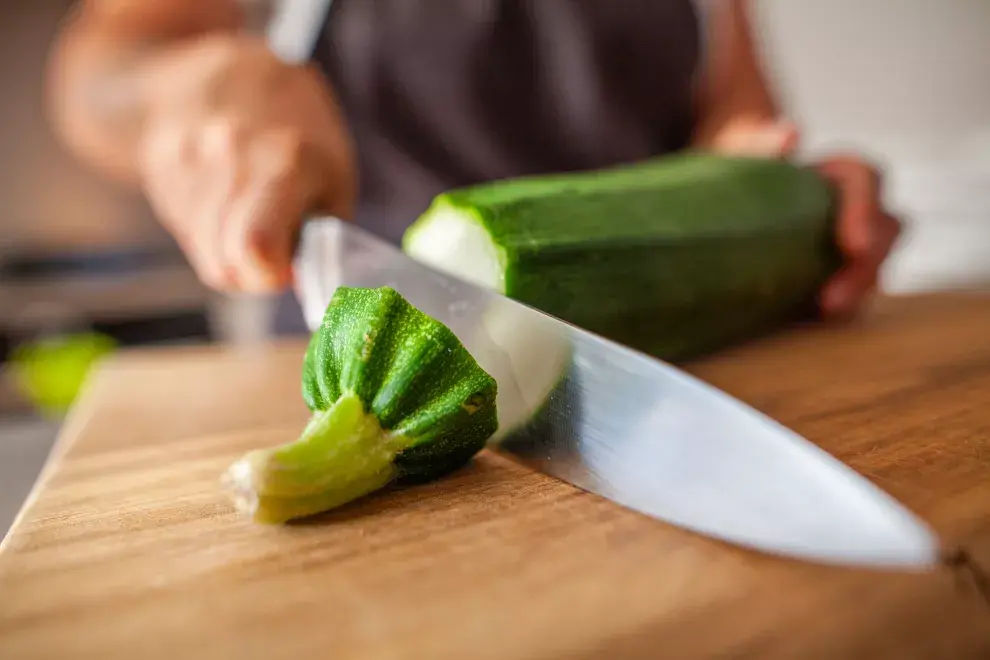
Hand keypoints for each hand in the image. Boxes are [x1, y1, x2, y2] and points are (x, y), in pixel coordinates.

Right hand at [136, 35, 354, 292]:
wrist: (221, 67)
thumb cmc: (297, 127)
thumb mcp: (334, 174)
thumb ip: (323, 236)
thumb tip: (302, 286)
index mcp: (284, 161)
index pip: (256, 248)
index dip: (272, 275)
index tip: (288, 269)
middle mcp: (229, 157)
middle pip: (226, 262)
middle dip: (255, 271)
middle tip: (276, 247)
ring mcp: (186, 160)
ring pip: (204, 253)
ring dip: (230, 251)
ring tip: (250, 213)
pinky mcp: (159, 165)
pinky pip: (186, 231)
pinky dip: (208, 231)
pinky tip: (222, 198)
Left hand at [703, 118, 900, 318]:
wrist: (725, 191)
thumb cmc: (740, 163)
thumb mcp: (740, 146)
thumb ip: (761, 139)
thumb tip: (791, 135)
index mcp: (839, 173)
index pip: (866, 181)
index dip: (864, 212)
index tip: (852, 245)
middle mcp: (854, 209)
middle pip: (884, 232)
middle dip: (866, 267)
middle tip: (834, 299)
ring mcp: (847, 246)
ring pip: (873, 268)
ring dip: (854, 293)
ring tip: (822, 312)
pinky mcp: (832, 275)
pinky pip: (848, 292)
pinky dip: (835, 307)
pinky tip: (807, 320)